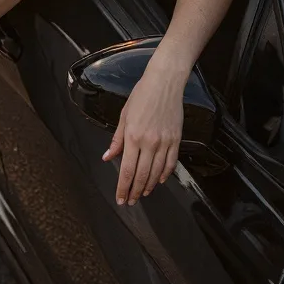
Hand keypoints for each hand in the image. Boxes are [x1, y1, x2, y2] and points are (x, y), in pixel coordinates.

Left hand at [101, 65, 183, 204]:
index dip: (123, 187)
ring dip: (148, 186)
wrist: (164, 83)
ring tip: (142, 193)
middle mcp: (149, 142)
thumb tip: (108, 157)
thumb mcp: (123, 116)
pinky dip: (164, 174)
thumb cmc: (141, 96)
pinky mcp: (176, 139)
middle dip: (134, 191)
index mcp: (132, 136)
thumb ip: (116, 140)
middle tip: (130, 201)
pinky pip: (170, 162)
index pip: (126, 170)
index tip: (121, 198)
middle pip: (141, 175)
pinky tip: (158, 181)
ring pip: (156, 172)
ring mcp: (164, 142)